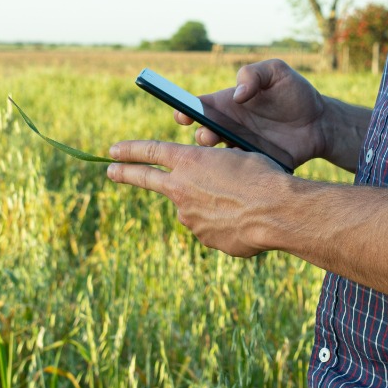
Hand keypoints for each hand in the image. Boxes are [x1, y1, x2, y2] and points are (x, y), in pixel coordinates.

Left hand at [106, 140, 291, 256]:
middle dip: (125, 173)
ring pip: (192, 206)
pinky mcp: (202, 237)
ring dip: (208, 204)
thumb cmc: (262, 176)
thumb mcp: (236, 159)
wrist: (276, 212)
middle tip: (110, 171)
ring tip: (242, 202)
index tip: (113, 151)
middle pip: (148, 178)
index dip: (130, 150)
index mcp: (189, 161)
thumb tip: (208, 190)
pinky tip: (245, 219)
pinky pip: (210, 226)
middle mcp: (181, 188)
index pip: (150, 152)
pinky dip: (223, 222)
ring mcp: (189, 216)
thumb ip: (214, 171)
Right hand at [174, 59, 332, 169]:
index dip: (185, 111)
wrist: (321, 122)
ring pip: (216, 158)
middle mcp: (229, 127)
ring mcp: (240, 148)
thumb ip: (253, 74)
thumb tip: (237, 95)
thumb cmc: (294, 92)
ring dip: (215, 158)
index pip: (198, 108)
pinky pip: (239, 172)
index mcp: (227, 104)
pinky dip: (236, 172)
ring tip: (226, 150)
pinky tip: (244, 167)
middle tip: (209, 135)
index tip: (182, 115)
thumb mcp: (275, 71)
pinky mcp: (255, 165)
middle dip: (200, 136)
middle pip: (202, 135)